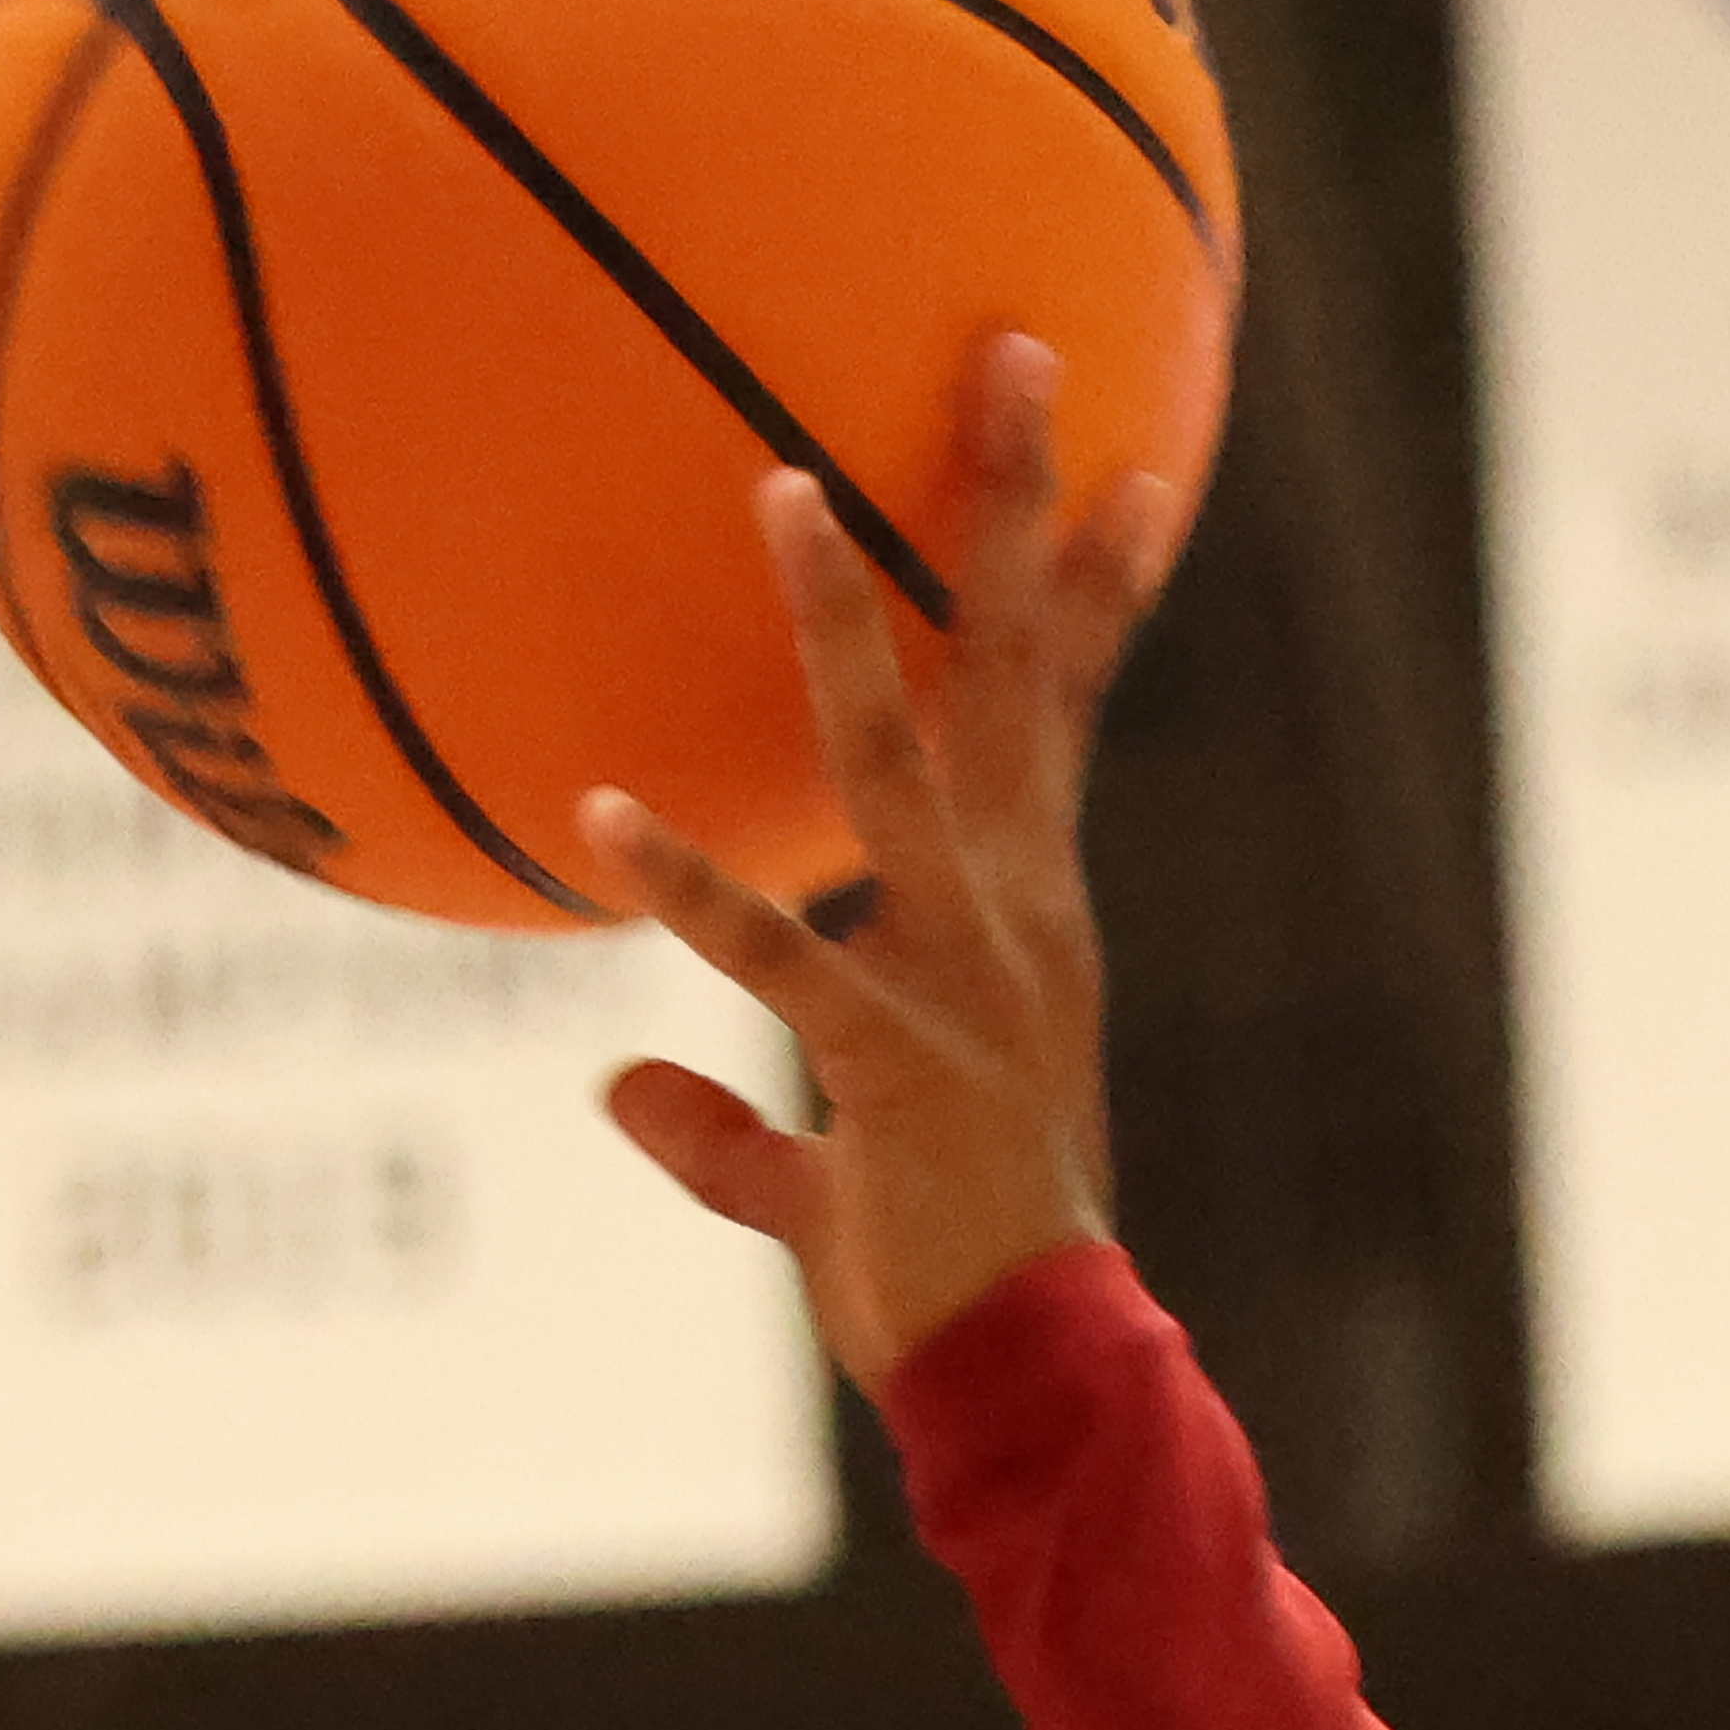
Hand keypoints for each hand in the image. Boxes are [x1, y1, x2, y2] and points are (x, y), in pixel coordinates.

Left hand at [578, 337, 1191, 1384]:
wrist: (1029, 1384)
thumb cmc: (955, 1280)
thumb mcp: (829, 1184)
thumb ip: (727, 1129)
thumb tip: (619, 1088)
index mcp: (1028, 917)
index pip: (1067, 714)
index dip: (1093, 587)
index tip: (1129, 452)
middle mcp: (1017, 916)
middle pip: (1020, 675)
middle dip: (1015, 509)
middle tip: (1007, 345)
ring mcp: (964, 979)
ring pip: (899, 762)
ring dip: (839, 621)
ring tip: (780, 484)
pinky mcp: (892, 1064)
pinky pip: (774, 956)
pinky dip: (689, 886)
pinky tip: (600, 815)